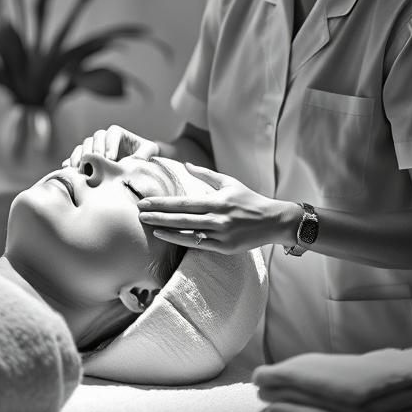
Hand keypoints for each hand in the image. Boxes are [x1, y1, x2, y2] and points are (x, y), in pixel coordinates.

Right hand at [61, 124, 159, 167]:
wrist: (135, 165)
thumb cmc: (144, 155)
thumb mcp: (149, 152)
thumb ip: (145, 153)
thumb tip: (138, 160)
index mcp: (118, 133)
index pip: (112, 133)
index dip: (110, 144)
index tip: (111, 158)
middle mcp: (104, 138)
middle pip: (95, 137)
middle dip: (95, 149)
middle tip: (96, 163)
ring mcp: (94, 147)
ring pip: (84, 146)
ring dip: (81, 156)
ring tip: (81, 168)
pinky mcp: (87, 158)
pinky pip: (76, 156)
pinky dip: (71, 162)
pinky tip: (68, 170)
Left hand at [138, 162, 298, 254]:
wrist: (273, 221)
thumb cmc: (249, 200)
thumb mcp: (229, 183)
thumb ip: (205, 175)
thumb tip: (185, 164)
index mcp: (216, 200)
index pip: (183, 202)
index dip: (162, 202)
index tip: (145, 201)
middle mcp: (217, 218)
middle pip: (181, 218)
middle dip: (158, 216)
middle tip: (138, 214)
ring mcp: (220, 234)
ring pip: (187, 233)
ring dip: (165, 230)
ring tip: (147, 226)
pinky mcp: (224, 248)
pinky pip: (198, 245)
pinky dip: (181, 241)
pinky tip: (166, 237)